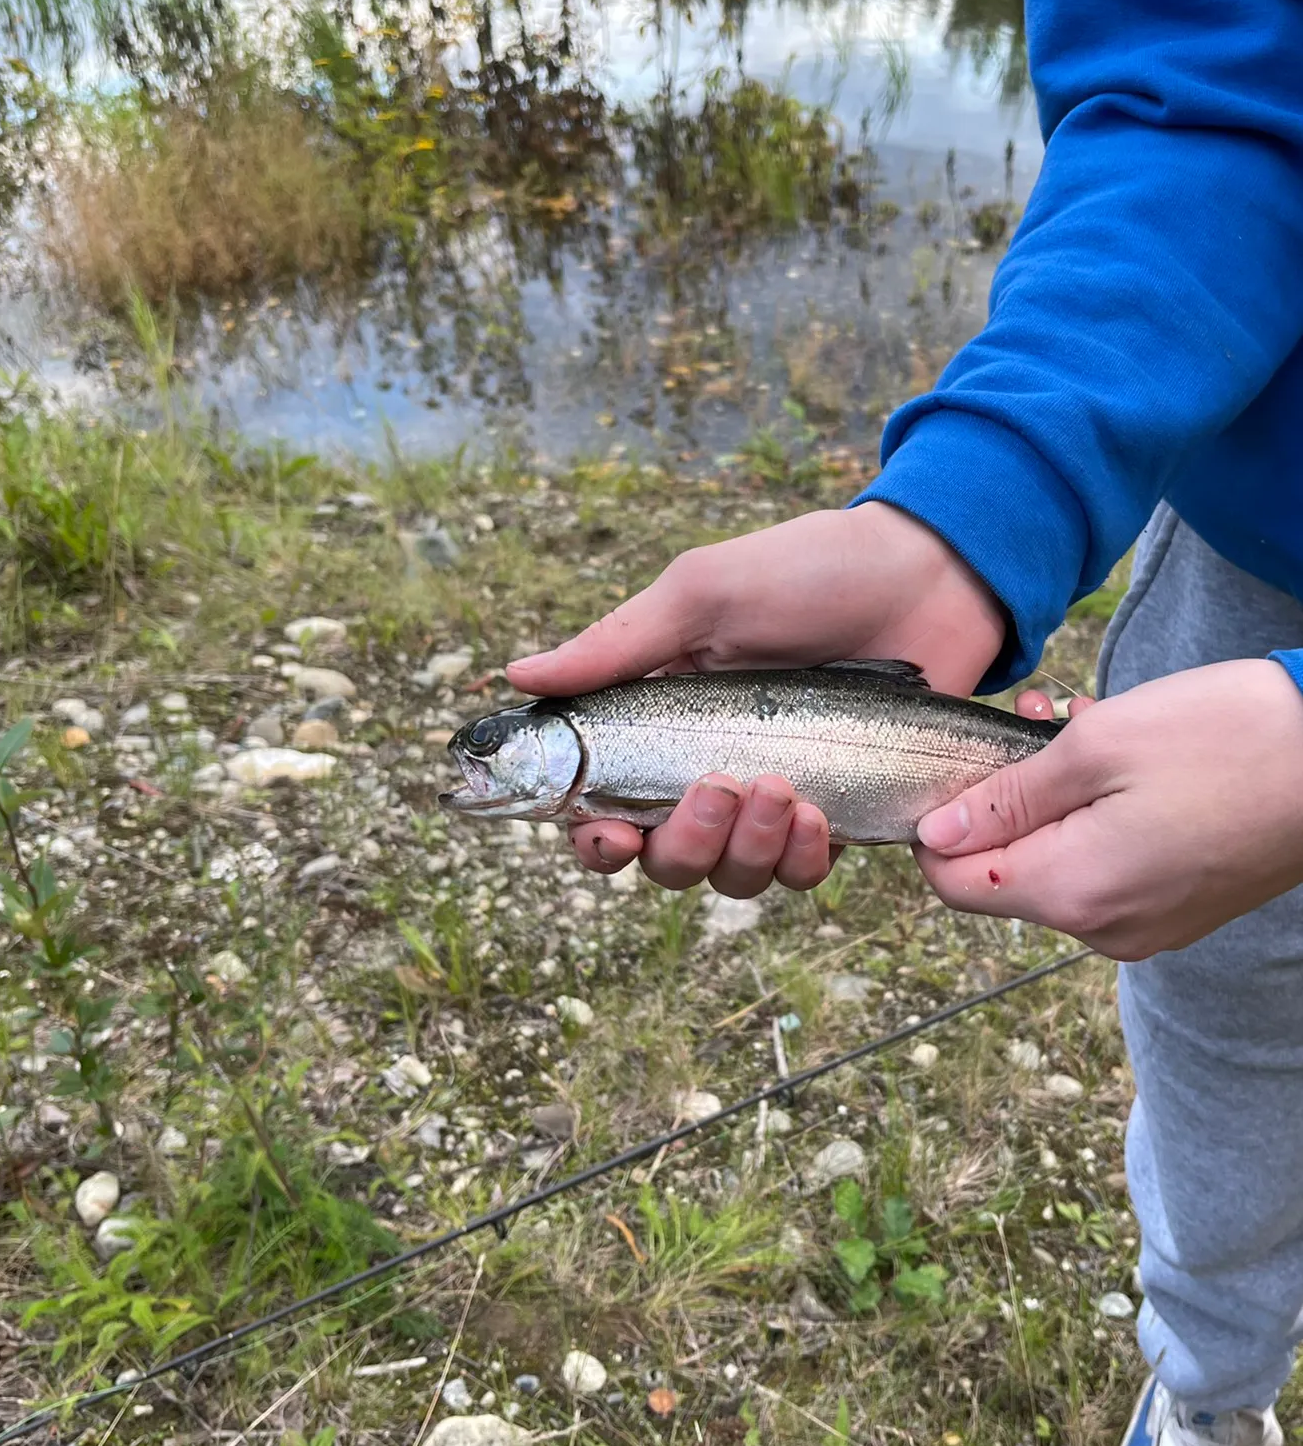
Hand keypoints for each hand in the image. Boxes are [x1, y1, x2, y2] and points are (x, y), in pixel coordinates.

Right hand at [507, 503, 1006, 895]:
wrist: (931, 575)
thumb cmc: (808, 570)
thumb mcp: (703, 594)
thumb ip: (616, 644)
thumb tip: (514, 673)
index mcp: (658, 718)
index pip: (599, 804)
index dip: (593, 838)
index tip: (609, 835)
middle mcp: (703, 768)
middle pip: (661, 858)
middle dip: (682, 842)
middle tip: (718, 785)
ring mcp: (767, 797)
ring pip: (726, 875)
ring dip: (744, 848)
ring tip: (782, 788)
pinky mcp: (831, 813)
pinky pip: (796, 872)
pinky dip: (800, 857)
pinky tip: (818, 810)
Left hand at [915, 660, 1302, 959]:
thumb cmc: (1227, 739)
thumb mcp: (1095, 748)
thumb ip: (1004, 800)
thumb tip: (935, 837)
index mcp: (1073, 893)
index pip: (954, 885)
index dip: (936, 829)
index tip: (955, 771)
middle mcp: (1103, 929)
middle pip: (1003, 876)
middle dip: (1000, 802)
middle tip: (1031, 724)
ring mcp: (1146, 926)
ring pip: (1054, 867)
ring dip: (1048, 801)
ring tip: (1077, 728)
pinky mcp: (1177, 910)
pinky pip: (1104, 870)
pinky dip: (1092, 820)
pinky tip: (1115, 763)